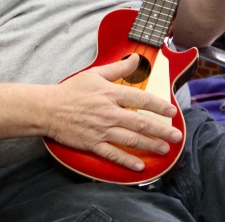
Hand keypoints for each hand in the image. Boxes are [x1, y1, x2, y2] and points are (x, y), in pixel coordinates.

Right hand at [44, 54, 181, 170]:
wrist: (48, 109)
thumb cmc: (71, 91)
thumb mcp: (95, 74)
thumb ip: (118, 68)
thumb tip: (136, 59)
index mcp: (110, 93)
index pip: (140, 99)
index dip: (159, 106)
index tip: (172, 111)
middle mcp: (109, 112)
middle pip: (141, 122)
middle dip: (162, 130)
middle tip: (177, 136)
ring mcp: (101, 130)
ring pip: (131, 139)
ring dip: (150, 145)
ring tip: (165, 149)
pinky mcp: (93, 143)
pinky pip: (113, 154)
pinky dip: (127, 161)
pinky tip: (140, 166)